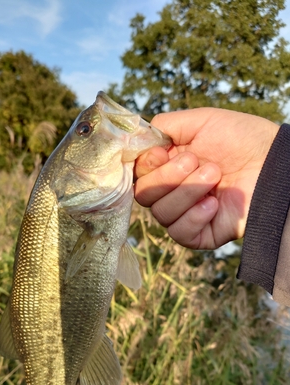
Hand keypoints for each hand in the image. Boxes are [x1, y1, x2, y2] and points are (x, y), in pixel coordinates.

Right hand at [134, 108, 278, 248]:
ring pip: (161, 214)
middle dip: (168, 177)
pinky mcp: (201, 234)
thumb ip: (164, 126)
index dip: (145, 166)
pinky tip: (214, 204)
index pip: (138, 174)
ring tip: (215, 176)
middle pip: (144, 195)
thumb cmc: (242, 139)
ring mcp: (186, 214)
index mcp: (168, 166)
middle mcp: (173, 191)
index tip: (162, 153)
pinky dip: (193, 217)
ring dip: (187, 192)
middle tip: (196, 161)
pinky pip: (180, 233)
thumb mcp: (201, 121)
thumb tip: (137, 140)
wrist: (275, 162)